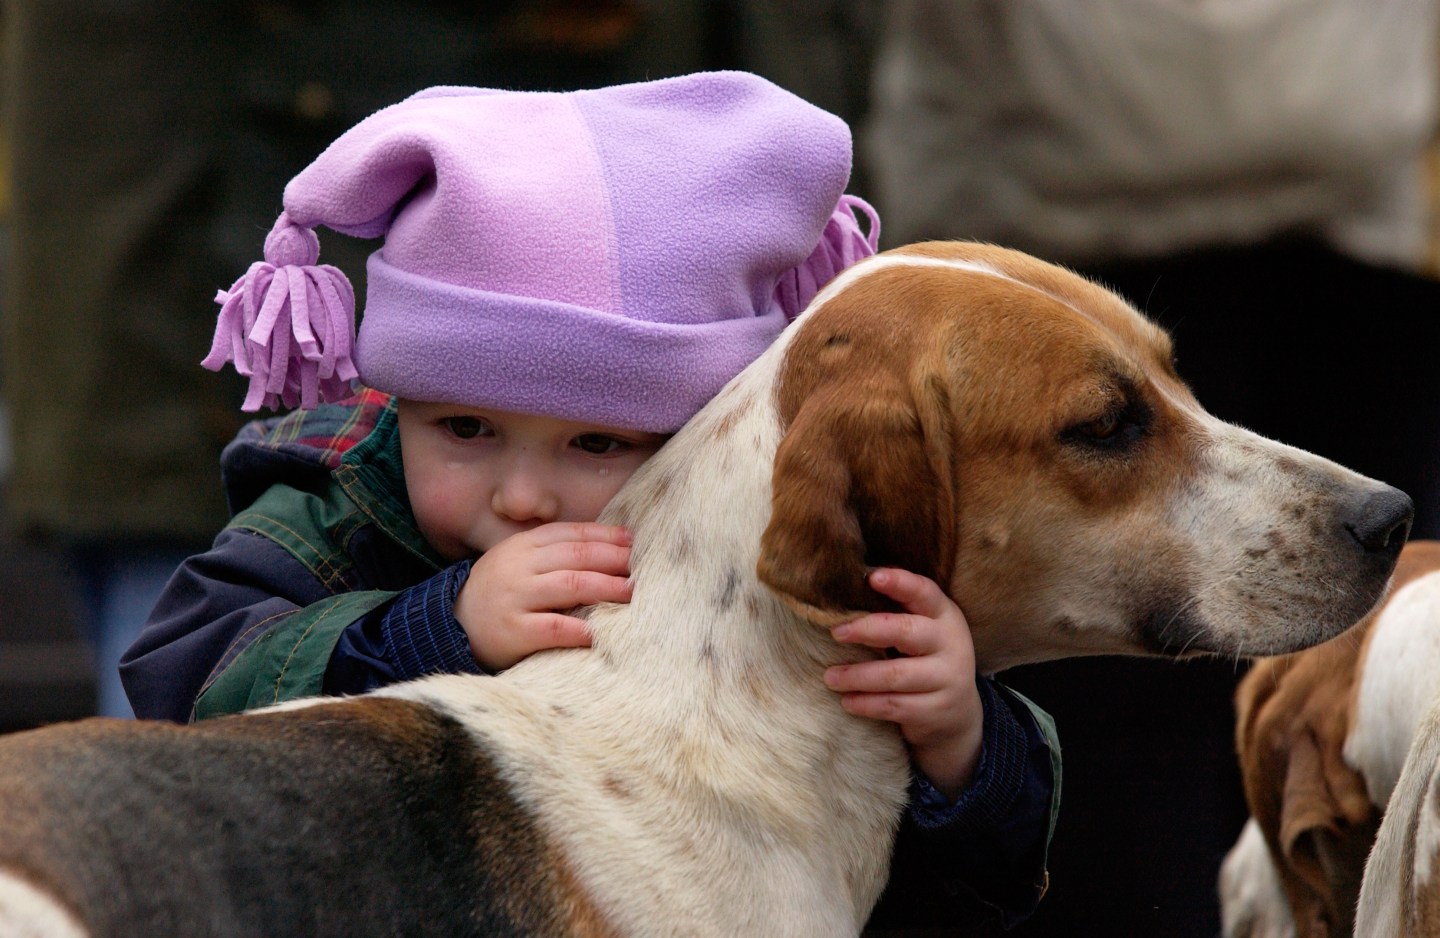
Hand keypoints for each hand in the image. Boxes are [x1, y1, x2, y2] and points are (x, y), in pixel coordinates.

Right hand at [455, 522, 632, 671]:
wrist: (453, 624)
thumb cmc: (501, 592)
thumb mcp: (521, 561)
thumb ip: (556, 553)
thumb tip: (613, 547)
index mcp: (524, 545)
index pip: (572, 534)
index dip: (606, 536)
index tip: (634, 542)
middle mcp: (520, 566)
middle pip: (576, 556)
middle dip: (614, 560)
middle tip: (642, 568)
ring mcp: (515, 598)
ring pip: (569, 586)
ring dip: (606, 588)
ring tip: (631, 593)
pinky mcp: (512, 632)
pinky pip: (552, 628)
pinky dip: (579, 629)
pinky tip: (599, 631)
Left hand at [824, 568, 984, 800]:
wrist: (958, 714)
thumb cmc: (924, 659)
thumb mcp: (922, 631)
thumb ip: (895, 613)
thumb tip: (840, 595)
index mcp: (944, 615)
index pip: (925, 592)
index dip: (900, 583)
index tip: (872, 577)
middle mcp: (950, 644)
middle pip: (908, 631)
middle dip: (868, 630)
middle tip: (836, 632)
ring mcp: (947, 679)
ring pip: (896, 675)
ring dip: (858, 675)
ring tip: (830, 677)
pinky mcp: (936, 710)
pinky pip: (895, 706)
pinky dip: (867, 704)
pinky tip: (847, 701)